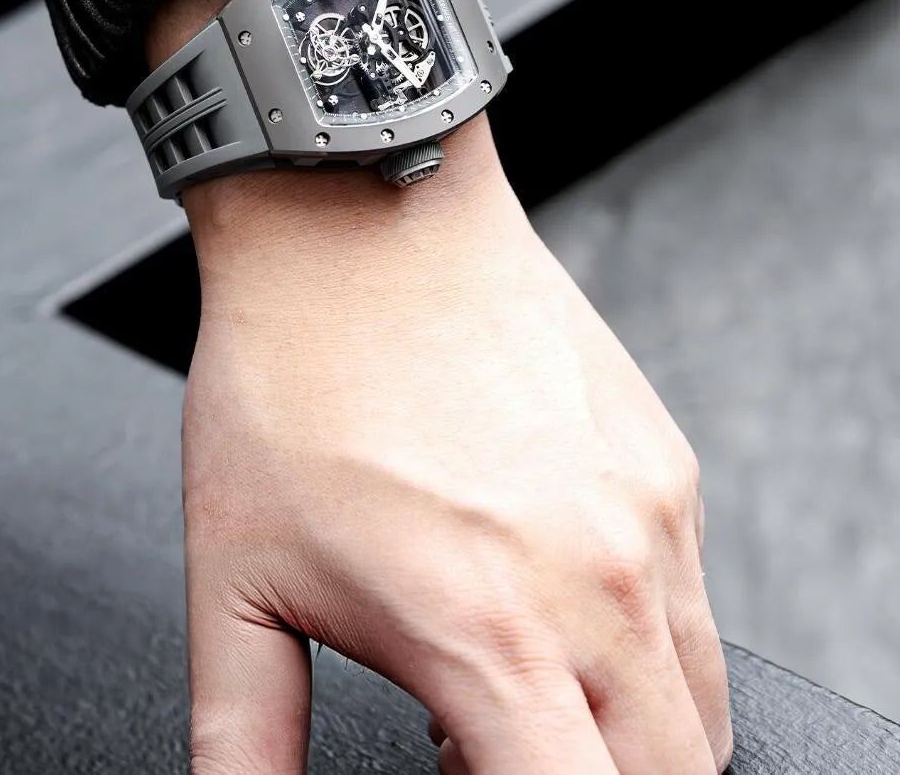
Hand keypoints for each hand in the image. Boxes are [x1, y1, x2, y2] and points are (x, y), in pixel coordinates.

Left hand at [155, 0, 731, 773]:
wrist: (354, 214)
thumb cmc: (290, 374)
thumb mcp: (234, 579)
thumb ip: (243, 739)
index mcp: (487, 639)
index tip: (459, 774)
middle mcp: (594, 590)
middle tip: (479, 742)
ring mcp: (647, 524)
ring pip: (697, 714)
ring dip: (627, 740)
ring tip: (514, 682)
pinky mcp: (667, 467)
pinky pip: (693, 609)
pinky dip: (646, 648)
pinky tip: (548, 599)